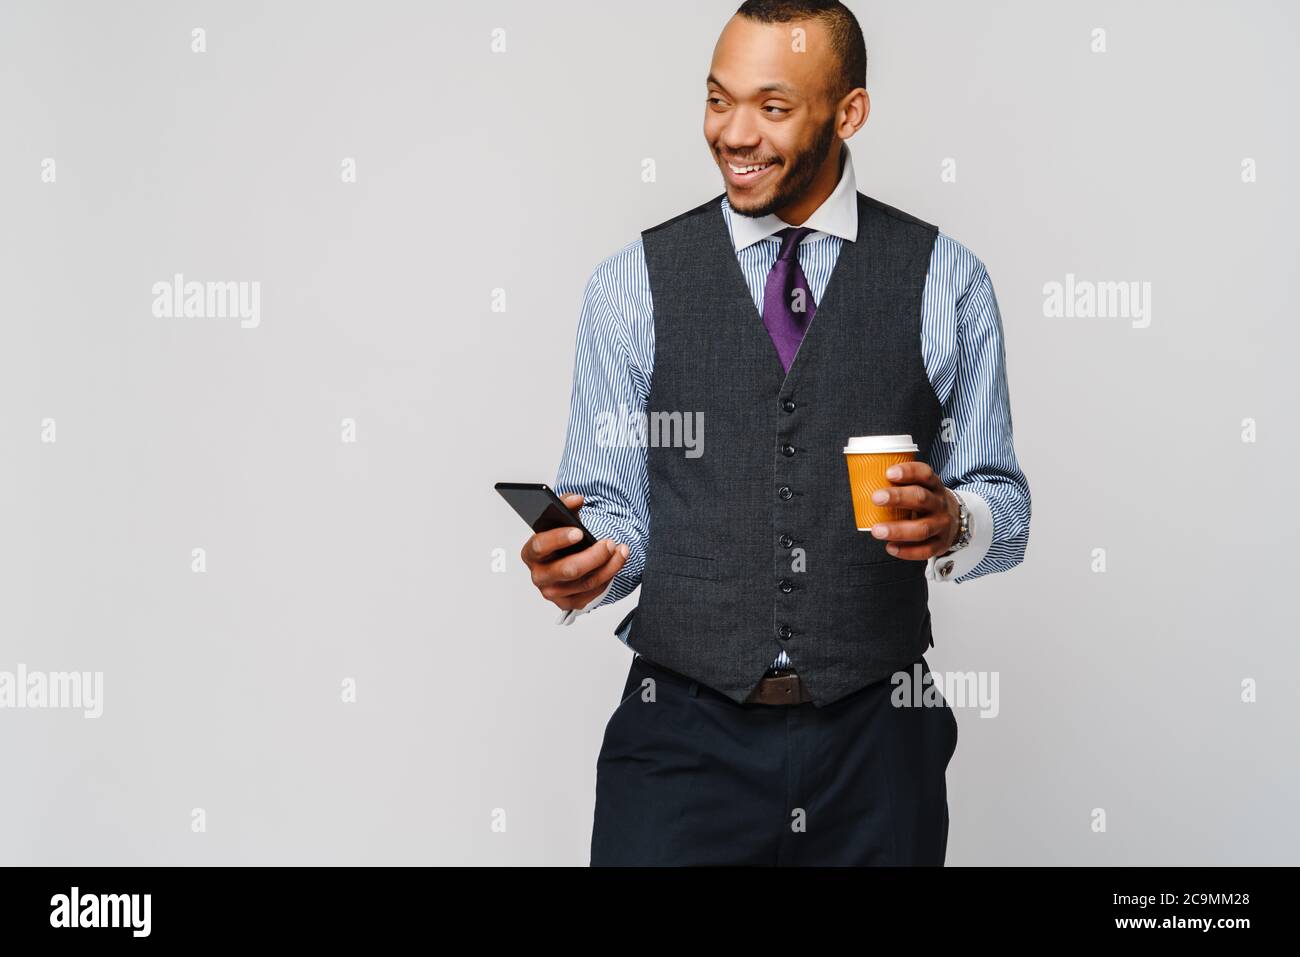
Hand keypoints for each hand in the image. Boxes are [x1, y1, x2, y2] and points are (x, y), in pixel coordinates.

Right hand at [519, 493, 628, 610]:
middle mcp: (539, 575)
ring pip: (587, 582)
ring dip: (609, 566)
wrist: (568, 560)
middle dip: (594, 556)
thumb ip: (566, 505)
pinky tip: (616, 563)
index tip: (579, 532)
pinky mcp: (569, 603)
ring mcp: (553, 593)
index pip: (540, 546)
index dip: (558, 539)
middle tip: (609, 543)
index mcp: (531, 552)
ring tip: (621, 550)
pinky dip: (608, 577)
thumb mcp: (563, 521)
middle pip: (568, 569)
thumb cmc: (563, 540)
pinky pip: (594, 593)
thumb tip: (577, 499)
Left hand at [868, 461, 959, 559]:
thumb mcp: (919, 488)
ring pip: (922, 528)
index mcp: (933, 486)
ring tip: (877, 530)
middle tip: (875, 498)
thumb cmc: (925, 501)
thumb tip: (861, 482)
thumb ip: (898, 486)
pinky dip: (907, 551)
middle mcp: (939, 504)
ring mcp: (941, 525)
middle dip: (898, 498)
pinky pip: (925, 550)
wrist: (953, 520)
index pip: (925, 474)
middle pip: (921, 498)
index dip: (908, 472)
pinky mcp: (940, 544)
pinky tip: (890, 548)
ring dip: (898, 530)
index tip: (888, 472)